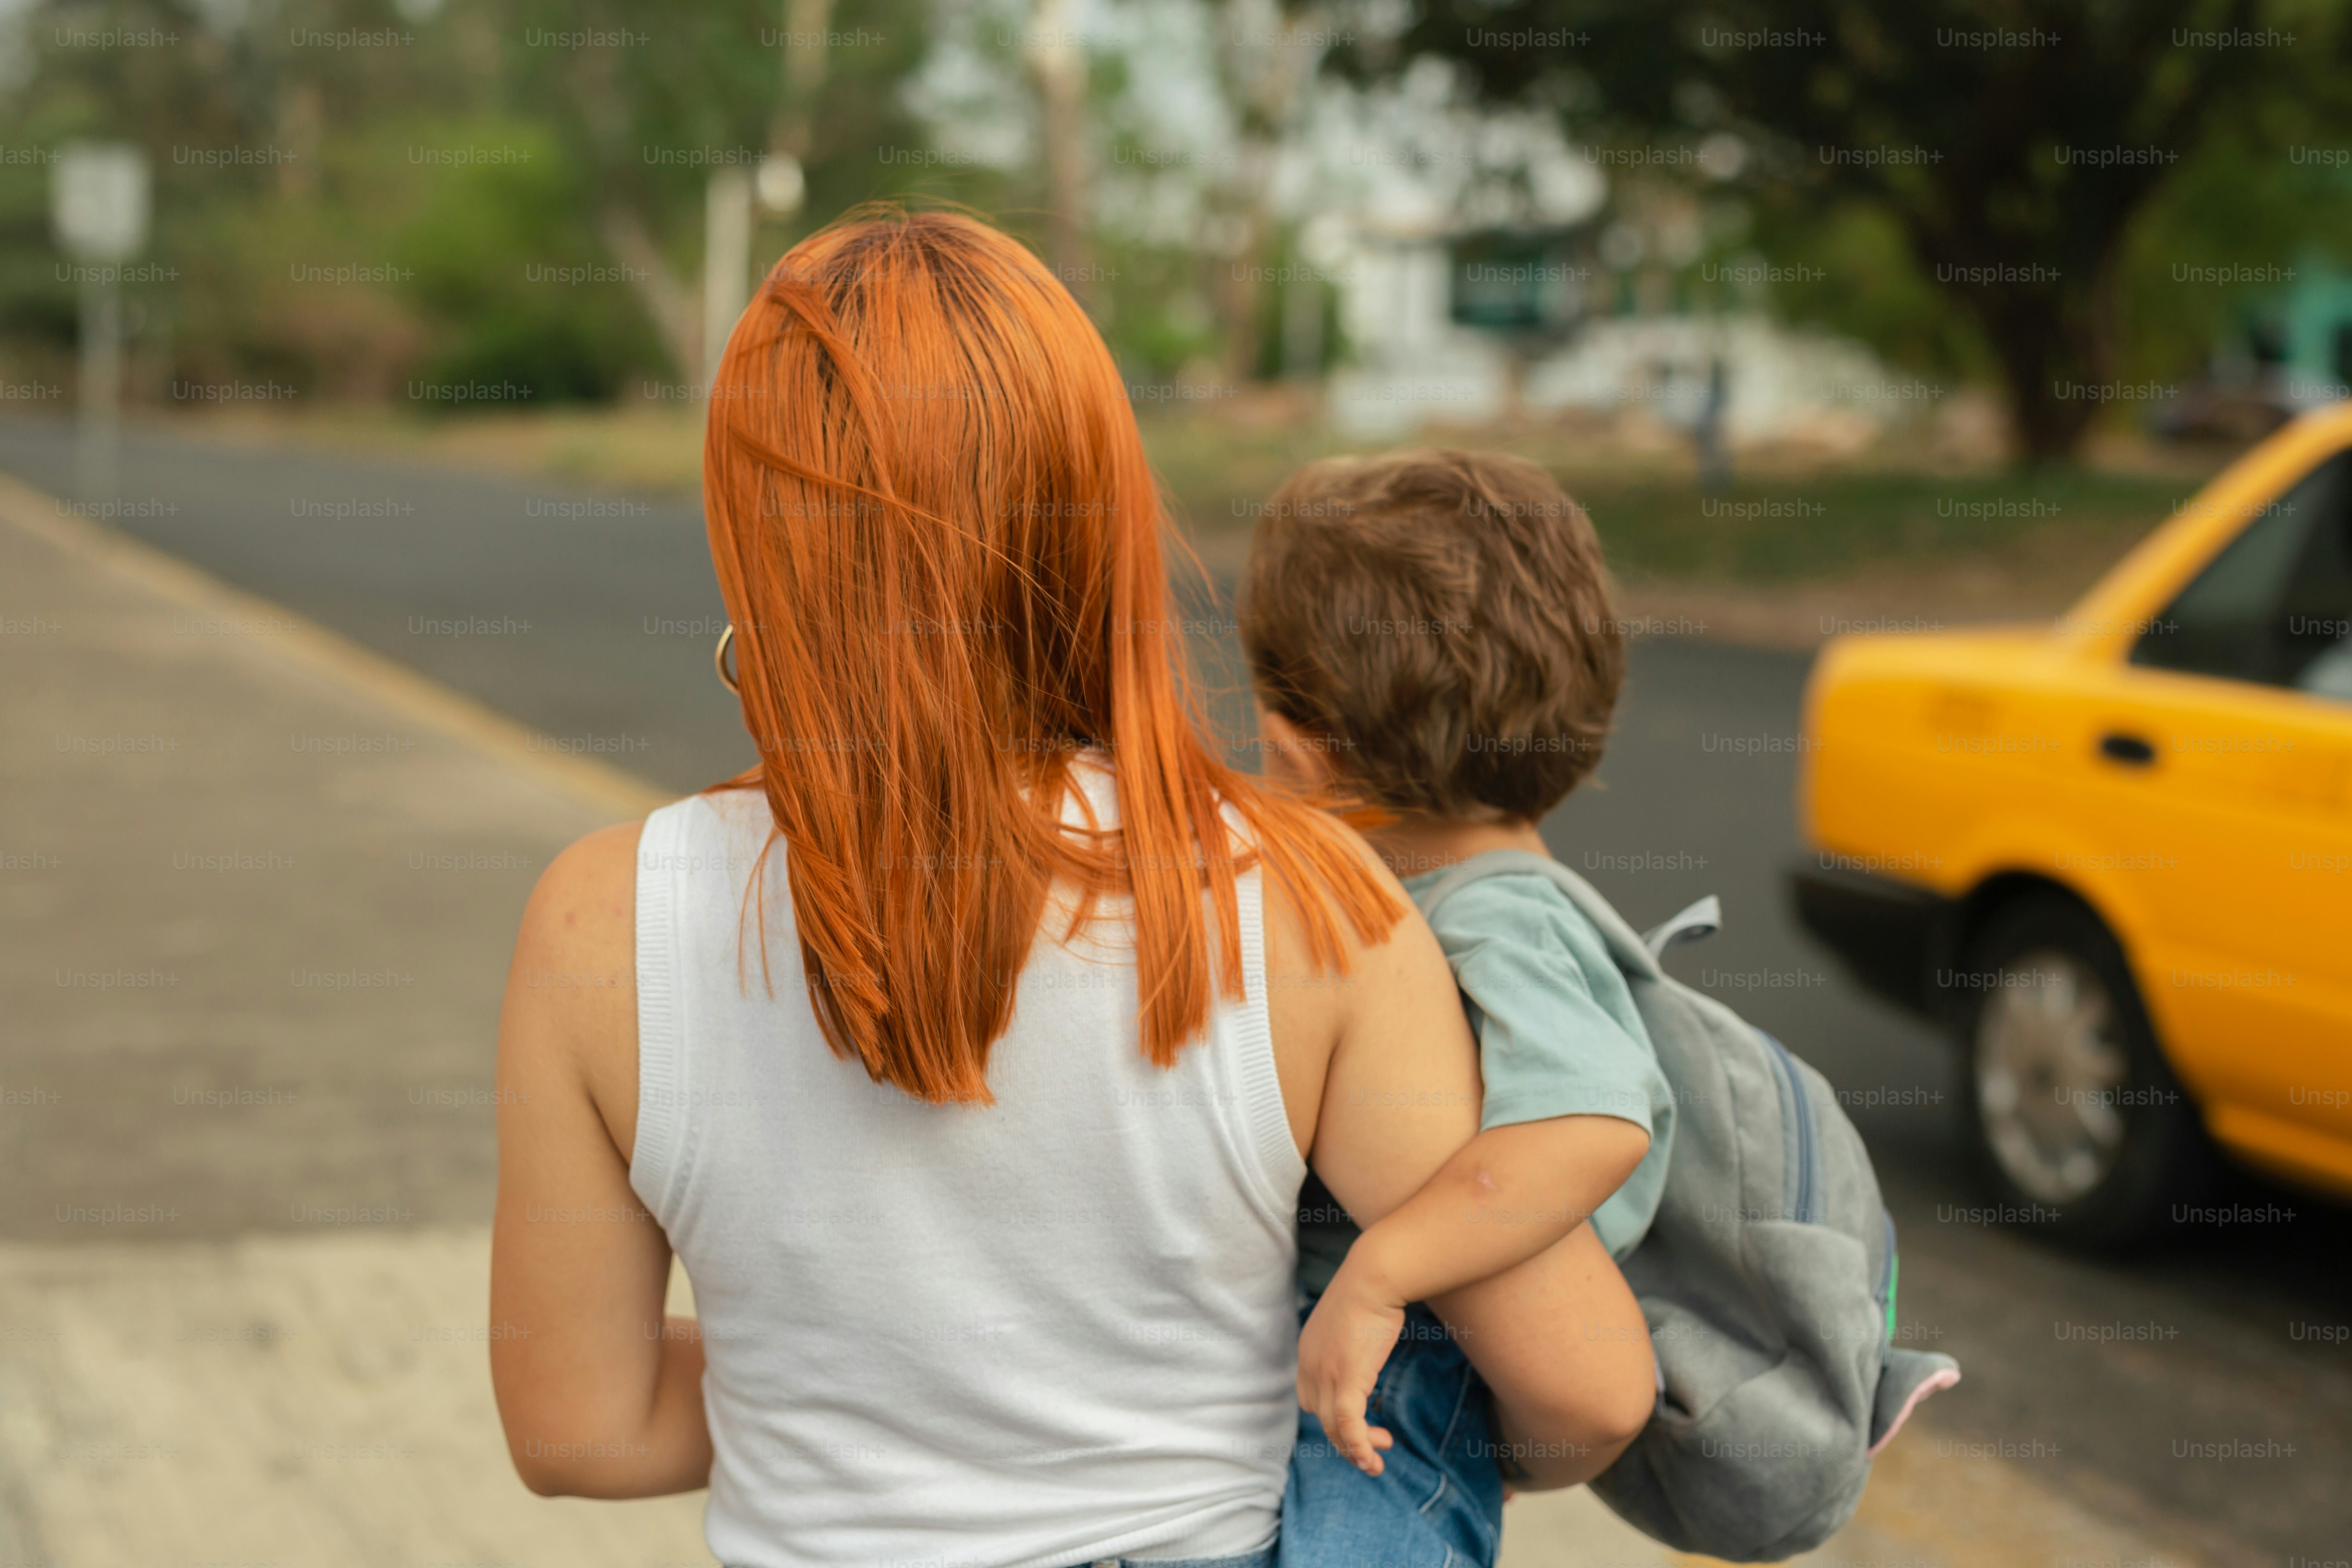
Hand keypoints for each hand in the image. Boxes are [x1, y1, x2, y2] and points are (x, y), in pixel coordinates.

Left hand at [1296, 1257, 1406, 1475]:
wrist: (1375, 1274)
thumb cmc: (1371, 1288)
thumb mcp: (1351, 1318)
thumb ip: (1348, 1339)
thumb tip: (1364, 1339)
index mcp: (1307, 1351)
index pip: (1308, 1398)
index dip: (1330, 1417)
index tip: (1357, 1421)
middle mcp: (1309, 1365)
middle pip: (1321, 1417)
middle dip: (1346, 1439)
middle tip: (1375, 1446)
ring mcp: (1325, 1373)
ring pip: (1334, 1428)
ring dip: (1355, 1450)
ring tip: (1375, 1462)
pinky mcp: (1347, 1378)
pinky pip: (1348, 1425)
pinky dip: (1359, 1447)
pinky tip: (1373, 1459)